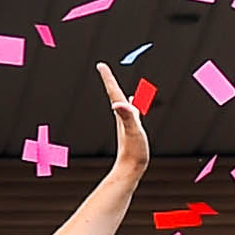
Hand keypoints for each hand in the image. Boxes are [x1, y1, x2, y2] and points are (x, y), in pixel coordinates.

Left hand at [98, 60, 150, 179]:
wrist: (131, 169)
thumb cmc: (134, 151)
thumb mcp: (133, 131)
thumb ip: (127, 117)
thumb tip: (116, 104)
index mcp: (123, 113)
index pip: (114, 91)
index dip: (108, 78)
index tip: (100, 65)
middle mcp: (123, 116)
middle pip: (115, 94)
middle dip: (110, 81)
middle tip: (103, 69)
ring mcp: (127, 123)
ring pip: (123, 103)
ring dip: (120, 91)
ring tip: (116, 84)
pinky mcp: (132, 130)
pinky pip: (132, 113)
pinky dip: (132, 105)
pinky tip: (134, 107)